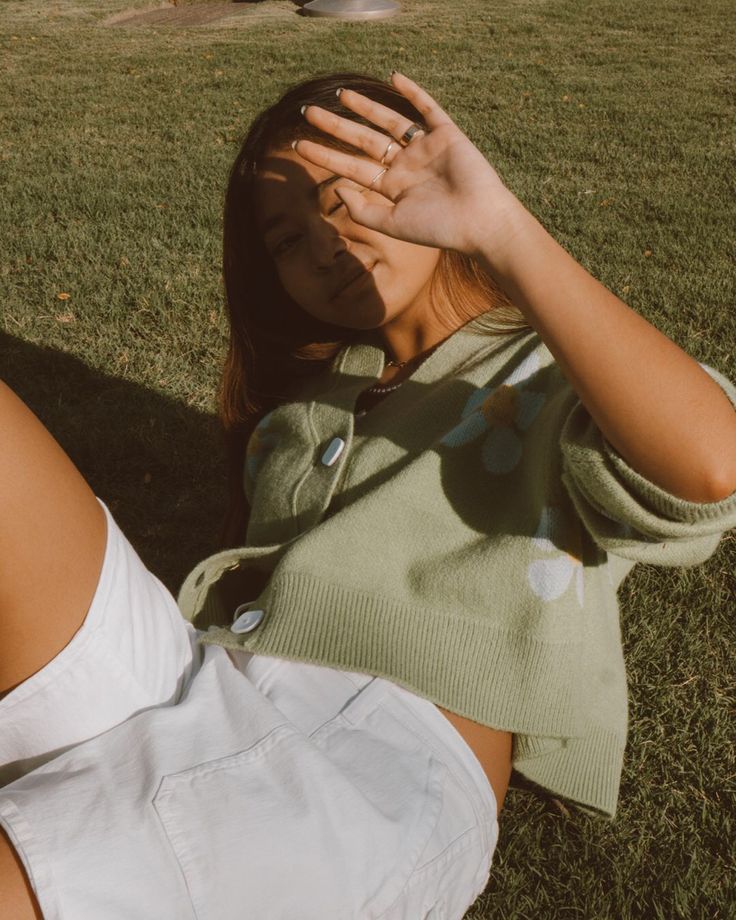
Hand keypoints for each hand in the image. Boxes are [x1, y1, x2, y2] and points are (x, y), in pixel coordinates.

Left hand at [293, 72, 520, 258]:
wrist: (478, 221)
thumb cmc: (438, 229)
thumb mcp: (392, 224)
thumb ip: (363, 210)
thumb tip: (338, 189)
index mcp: (391, 187)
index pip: (351, 167)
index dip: (325, 155)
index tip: (299, 145)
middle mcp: (405, 165)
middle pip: (363, 141)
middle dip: (335, 127)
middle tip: (308, 112)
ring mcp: (425, 148)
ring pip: (388, 122)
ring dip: (365, 107)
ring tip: (340, 94)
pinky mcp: (446, 135)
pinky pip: (427, 109)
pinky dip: (413, 92)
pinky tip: (393, 77)